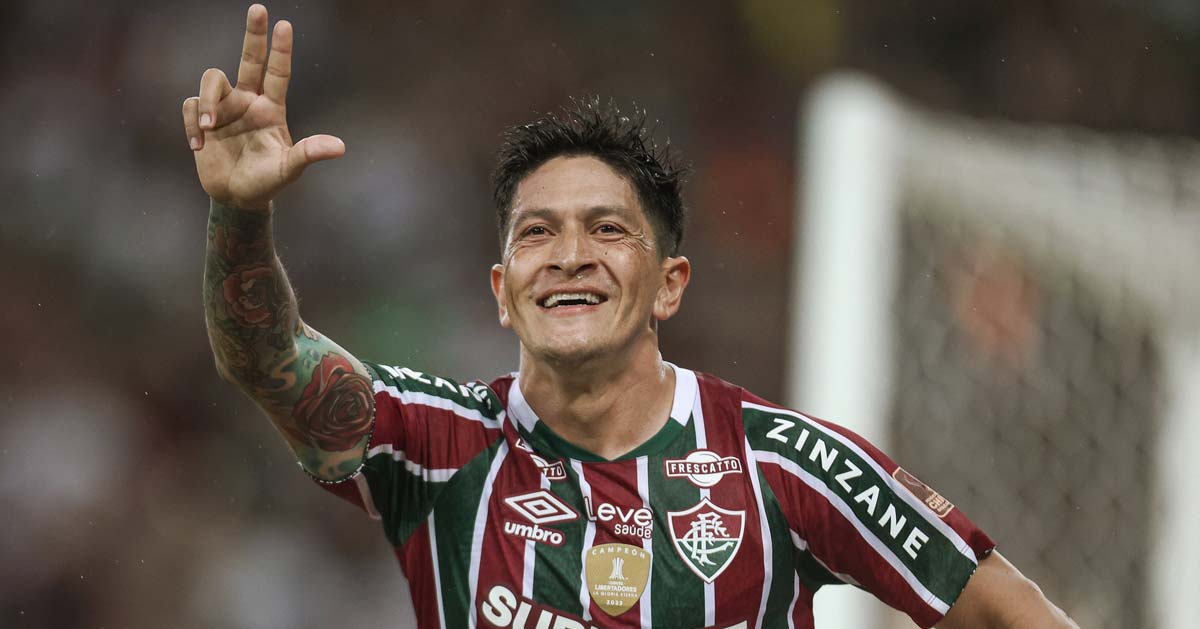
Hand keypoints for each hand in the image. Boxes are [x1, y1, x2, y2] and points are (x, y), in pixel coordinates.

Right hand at [182, 4, 343, 209]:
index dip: (280, 50)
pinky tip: (199, 146)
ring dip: (206, 101)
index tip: (285, 25)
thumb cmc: (267, 181)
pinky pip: (190, 105)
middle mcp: (247, 101)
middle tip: (259, 8)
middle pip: (249, 59)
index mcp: (271, 108)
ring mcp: (223, 108)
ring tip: (209, 129)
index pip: (277, 73)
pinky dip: (192, 124)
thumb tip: (339, 147)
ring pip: (211, 78)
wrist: (237, 197)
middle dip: (254, 34)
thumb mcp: (288, 169)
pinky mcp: (201, 119)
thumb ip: (308, 155)